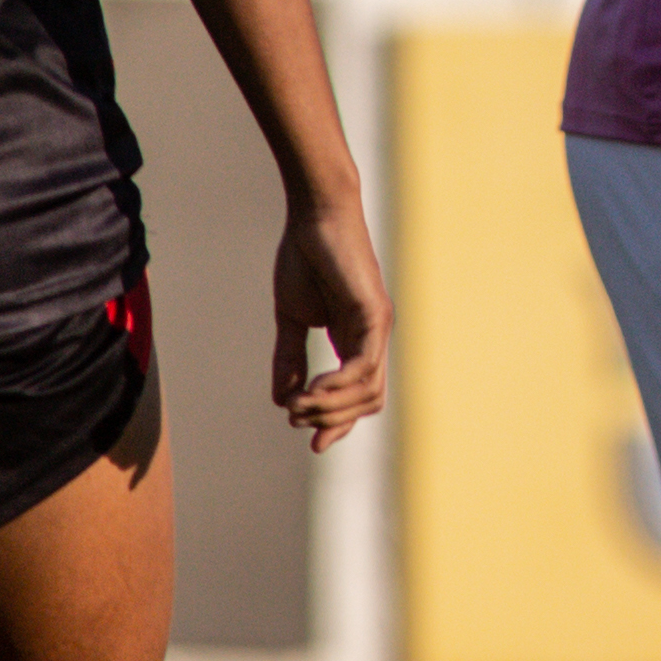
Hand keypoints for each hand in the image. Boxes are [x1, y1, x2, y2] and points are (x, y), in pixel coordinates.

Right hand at [269, 191, 390, 450]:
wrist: (313, 216)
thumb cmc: (304, 258)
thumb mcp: (292, 318)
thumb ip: (290, 358)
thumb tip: (283, 400)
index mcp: (356, 341)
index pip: (359, 397)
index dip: (337, 424)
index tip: (310, 443)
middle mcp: (374, 339)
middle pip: (368, 403)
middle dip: (331, 420)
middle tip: (295, 415)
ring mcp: (378, 327)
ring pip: (368, 391)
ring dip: (330, 407)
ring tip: (298, 405)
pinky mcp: (374, 314)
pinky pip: (363, 366)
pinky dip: (338, 385)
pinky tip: (312, 390)